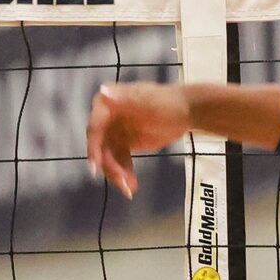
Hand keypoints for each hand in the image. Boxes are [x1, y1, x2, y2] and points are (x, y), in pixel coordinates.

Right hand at [88, 82, 193, 197]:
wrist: (186, 111)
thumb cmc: (166, 102)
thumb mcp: (146, 100)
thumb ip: (124, 99)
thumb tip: (102, 91)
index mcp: (107, 105)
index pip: (94, 129)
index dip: (93, 149)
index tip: (95, 168)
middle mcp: (106, 119)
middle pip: (101, 148)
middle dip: (110, 167)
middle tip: (123, 184)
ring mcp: (115, 132)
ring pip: (109, 158)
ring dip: (118, 174)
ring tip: (130, 188)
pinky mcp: (125, 143)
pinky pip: (119, 161)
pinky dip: (125, 173)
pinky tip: (132, 184)